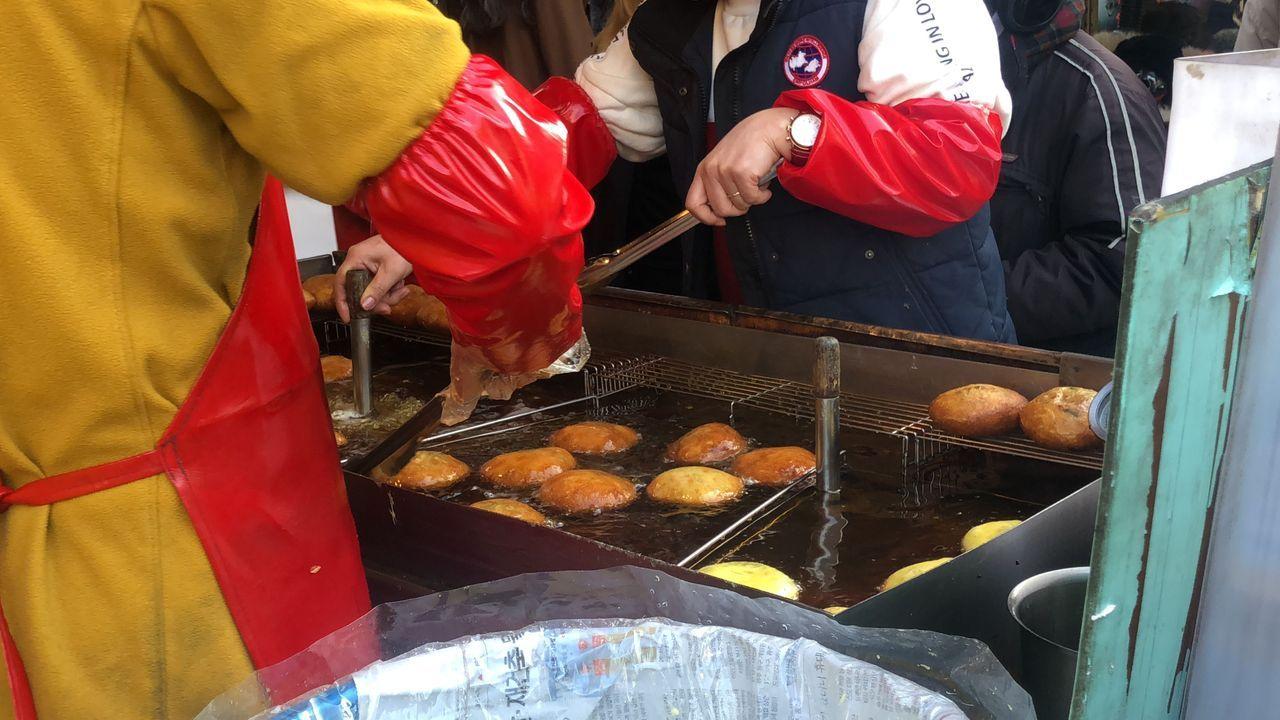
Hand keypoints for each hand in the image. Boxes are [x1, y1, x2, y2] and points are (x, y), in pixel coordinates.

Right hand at [333, 235, 413, 322]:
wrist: (418, 239)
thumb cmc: (405, 246)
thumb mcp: (391, 272)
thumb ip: (377, 290)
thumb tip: (365, 305)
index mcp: (356, 258)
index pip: (341, 284)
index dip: (342, 302)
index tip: (348, 317)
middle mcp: (358, 261)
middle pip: (359, 291)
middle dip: (376, 300)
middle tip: (387, 307)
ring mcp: (367, 264)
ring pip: (371, 290)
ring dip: (387, 295)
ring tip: (400, 289)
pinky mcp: (377, 268)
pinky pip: (379, 285)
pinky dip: (390, 289)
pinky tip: (400, 285)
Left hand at [686, 107, 796, 225]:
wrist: (770, 128)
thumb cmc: (751, 144)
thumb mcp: (725, 162)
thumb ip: (718, 183)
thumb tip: (720, 210)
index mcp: (704, 169)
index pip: (693, 203)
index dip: (706, 217)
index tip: (720, 220)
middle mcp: (711, 170)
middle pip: (720, 209)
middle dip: (738, 208)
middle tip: (747, 196)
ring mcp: (725, 171)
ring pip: (738, 206)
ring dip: (752, 199)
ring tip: (756, 183)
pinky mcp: (741, 173)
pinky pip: (753, 199)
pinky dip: (762, 195)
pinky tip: (764, 182)